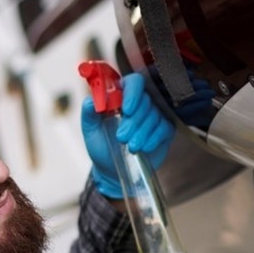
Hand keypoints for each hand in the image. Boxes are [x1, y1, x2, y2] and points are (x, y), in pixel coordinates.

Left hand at [81, 72, 174, 198]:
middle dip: (133, 121)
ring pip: (154, 116)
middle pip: (145, 101)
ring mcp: (154, 116)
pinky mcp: (164, 130)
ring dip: (141, 133)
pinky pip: (164, 129)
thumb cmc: (101, 145)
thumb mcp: (90, 129)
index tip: (126, 109)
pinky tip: (144, 148)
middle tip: (121, 137)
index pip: (133, 82)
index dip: (132, 93)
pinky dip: (153, 139)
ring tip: (130, 147)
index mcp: (122, 96)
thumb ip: (89, 112)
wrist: (112, 170)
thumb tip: (92, 101)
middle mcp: (140, 102)